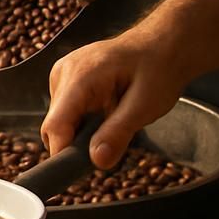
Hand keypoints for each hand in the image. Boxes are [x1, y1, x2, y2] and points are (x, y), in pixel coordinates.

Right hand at [41, 28, 191, 169]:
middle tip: (110, 145)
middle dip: (77, 142)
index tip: (78, 173)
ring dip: (82, 131)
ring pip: (59, 121)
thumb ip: (118, 133)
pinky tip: (106, 111)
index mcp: (79, 76)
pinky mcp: (66, 79)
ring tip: (114, 120)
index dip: (64, 153)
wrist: (164, 44)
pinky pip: (66, 111)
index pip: (55, 125)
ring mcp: (62, 74)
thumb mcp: (145, 105)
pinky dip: (83, 120)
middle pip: (55, 126)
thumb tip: (96, 161)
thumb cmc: (158, 69)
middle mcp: (63, 73)